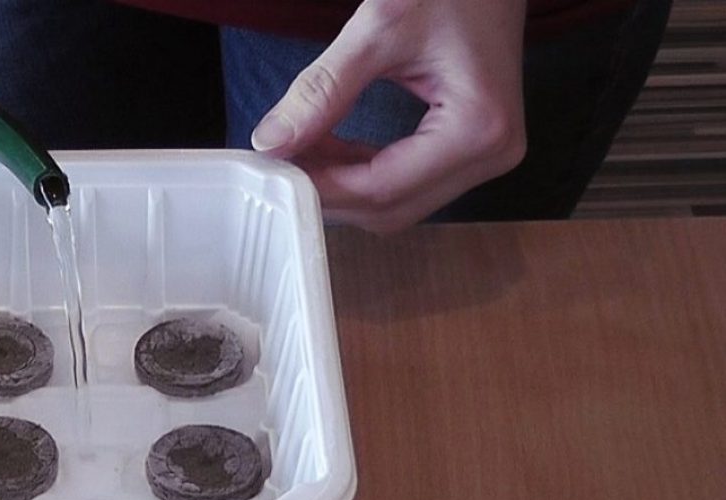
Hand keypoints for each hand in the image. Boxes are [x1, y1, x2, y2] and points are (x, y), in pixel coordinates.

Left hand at [251, 0, 527, 232]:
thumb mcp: (379, 29)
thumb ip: (322, 90)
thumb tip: (271, 142)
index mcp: (478, 128)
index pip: (382, 188)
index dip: (321, 187)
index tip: (273, 171)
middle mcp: (492, 154)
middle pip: (391, 208)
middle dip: (330, 192)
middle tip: (278, 162)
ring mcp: (487, 155)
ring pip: (398, 203)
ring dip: (343, 185)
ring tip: (298, 150)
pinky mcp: (473, 146)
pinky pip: (409, 181)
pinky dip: (364, 172)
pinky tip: (329, 147)